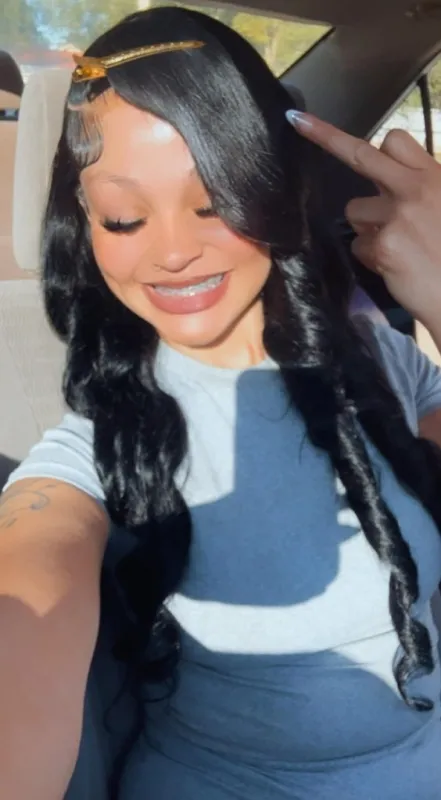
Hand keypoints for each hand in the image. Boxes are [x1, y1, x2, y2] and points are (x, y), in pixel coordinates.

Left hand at [286, 110, 440, 331]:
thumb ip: (420, 190)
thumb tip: (385, 182)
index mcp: (433, 176)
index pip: (395, 141)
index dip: (373, 141)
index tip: (350, 128)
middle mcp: (414, 189)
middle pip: (360, 155)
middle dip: (326, 136)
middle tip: (298, 123)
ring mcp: (397, 216)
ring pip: (355, 210)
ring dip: (367, 228)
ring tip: (397, 246)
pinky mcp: (384, 245)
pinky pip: (359, 245)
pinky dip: (372, 257)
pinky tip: (395, 265)